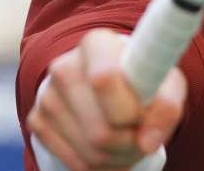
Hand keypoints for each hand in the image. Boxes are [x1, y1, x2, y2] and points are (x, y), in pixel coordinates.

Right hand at [26, 28, 186, 170]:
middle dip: (130, 144)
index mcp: (96, 44)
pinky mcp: (37, 120)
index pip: (104, 79)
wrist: (108, 83)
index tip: (142, 115)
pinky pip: (75, 163)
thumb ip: (166, 105)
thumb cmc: (139, 79)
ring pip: (90, 152)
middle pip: (101, 130)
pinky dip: (99, 166)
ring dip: (118, 158)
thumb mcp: (164, 82)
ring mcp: (47, 95)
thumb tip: (147, 141)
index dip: (130, 110)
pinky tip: (109, 150)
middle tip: (142, 136)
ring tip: (128, 141)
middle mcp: (64, 66)